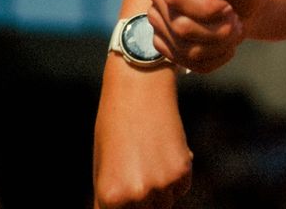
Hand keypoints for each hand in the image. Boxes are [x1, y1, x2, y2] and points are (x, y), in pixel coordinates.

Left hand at [91, 61, 190, 208]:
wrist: (139, 88)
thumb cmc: (114, 125)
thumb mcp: (102, 165)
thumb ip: (111, 197)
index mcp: (110, 196)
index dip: (121, 205)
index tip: (125, 190)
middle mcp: (136, 195)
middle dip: (141, 202)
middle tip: (138, 170)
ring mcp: (161, 185)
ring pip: (165, 204)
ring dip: (159, 191)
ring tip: (148, 157)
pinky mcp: (182, 172)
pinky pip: (180, 188)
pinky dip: (174, 177)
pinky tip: (164, 150)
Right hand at [144, 0, 266, 73]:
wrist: (244, 2)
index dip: (206, 9)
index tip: (228, 7)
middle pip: (180, 26)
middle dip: (218, 31)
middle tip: (236, 21)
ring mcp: (157, 17)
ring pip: (184, 49)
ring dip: (219, 46)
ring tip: (233, 31)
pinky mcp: (162, 41)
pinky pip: (186, 63)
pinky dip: (213, 58)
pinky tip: (225, 45)